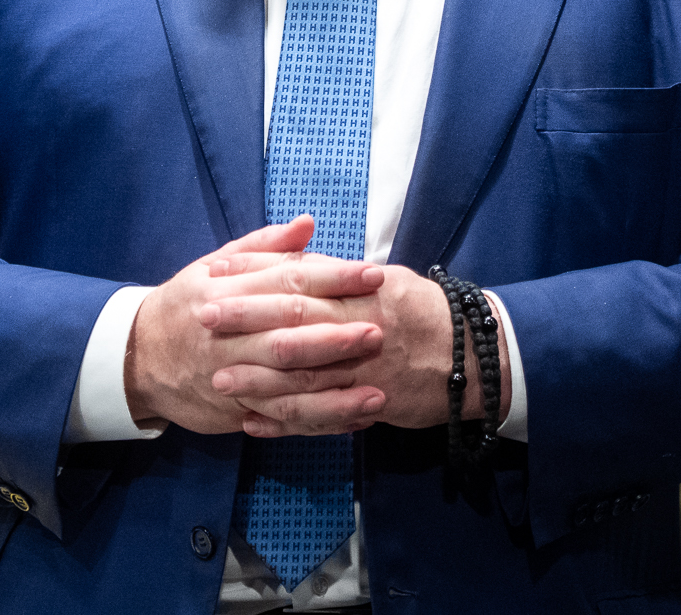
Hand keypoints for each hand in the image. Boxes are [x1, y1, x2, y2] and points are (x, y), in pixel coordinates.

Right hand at [126, 216, 387, 434]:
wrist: (137, 358)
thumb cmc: (185, 305)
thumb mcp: (212, 266)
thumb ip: (264, 247)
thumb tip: (308, 224)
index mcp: (226, 290)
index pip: (287, 280)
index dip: (332, 278)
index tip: (373, 274)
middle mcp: (229, 333)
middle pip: (288, 333)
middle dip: (336, 333)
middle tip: (380, 330)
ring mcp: (231, 375)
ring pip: (287, 383)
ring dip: (335, 389)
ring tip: (379, 389)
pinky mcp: (235, 408)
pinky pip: (282, 418)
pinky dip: (320, 421)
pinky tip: (355, 419)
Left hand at [206, 254, 510, 437]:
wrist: (479, 358)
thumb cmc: (428, 312)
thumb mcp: (387, 280)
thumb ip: (339, 274)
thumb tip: (297, 256)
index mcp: (361, 292)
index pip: (299, 279)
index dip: (256, 278)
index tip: (217, 274)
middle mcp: (359, 330)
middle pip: (293, 325)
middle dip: (244, 324)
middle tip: (201, 321)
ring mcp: (364, 372)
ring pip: (303, 378)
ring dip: (257, 381)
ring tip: (219, 381)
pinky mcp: (370, 407)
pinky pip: (322, 419)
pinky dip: (286, 422)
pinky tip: (254, 423)